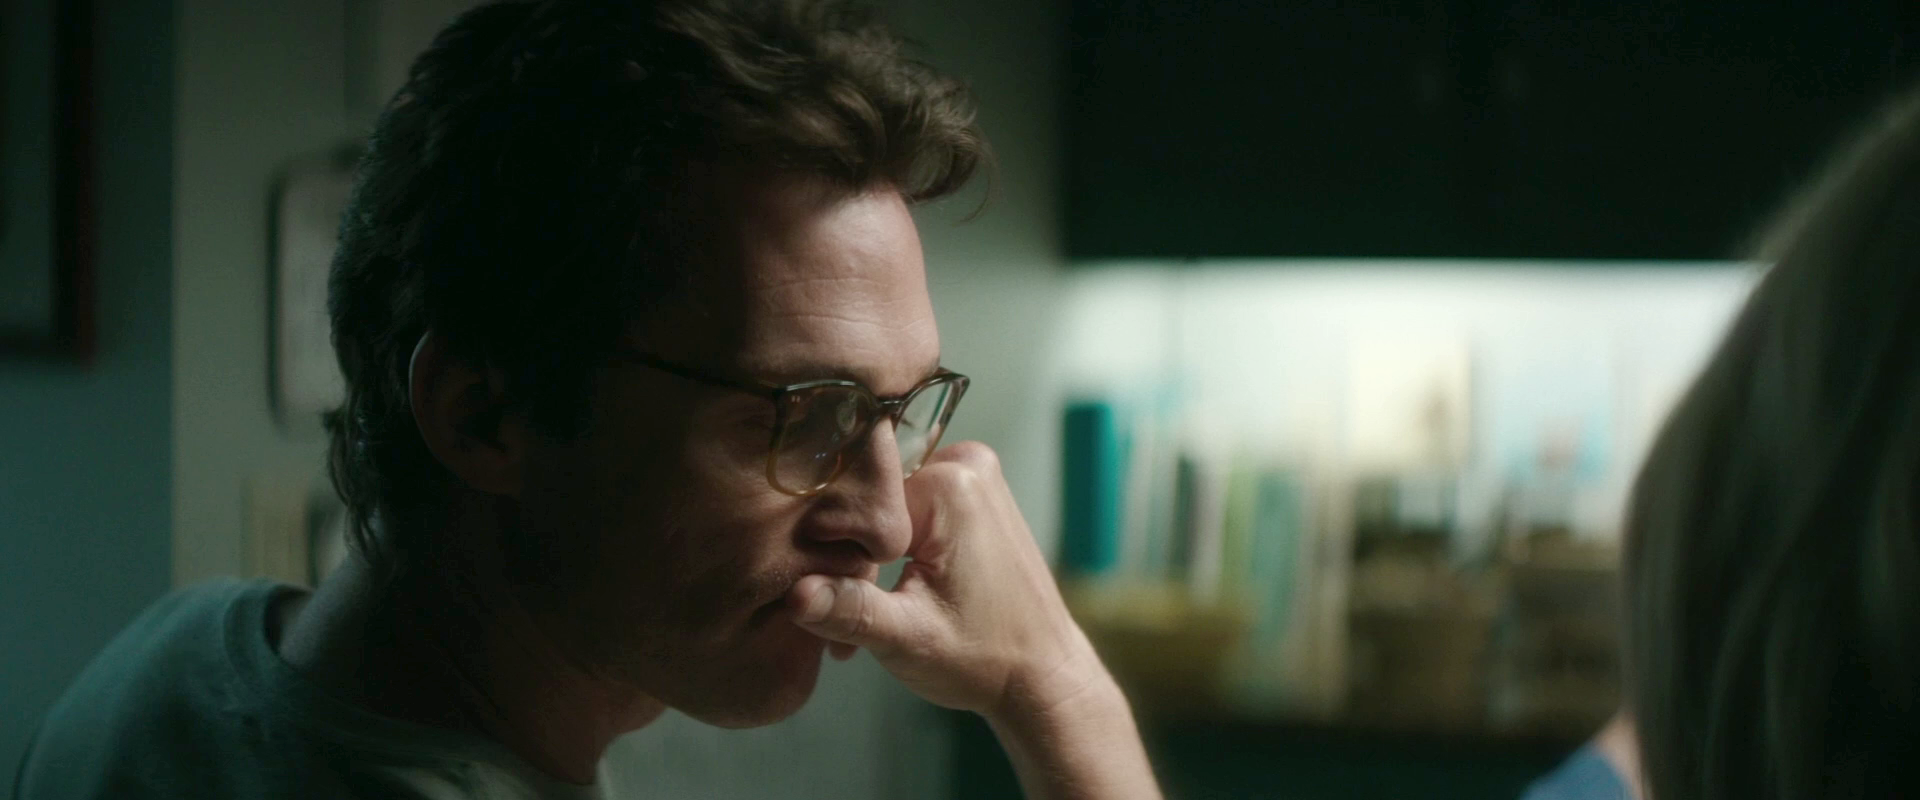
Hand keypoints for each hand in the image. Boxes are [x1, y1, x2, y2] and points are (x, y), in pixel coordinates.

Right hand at [787, 441, 1108, 720]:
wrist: (1041, 674)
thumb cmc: (984, 659)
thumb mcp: (907, 639)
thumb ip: (849, 609)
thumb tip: (793, 594)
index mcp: (950, 483)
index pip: (856, 498)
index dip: (837, 550)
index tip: (840, 594)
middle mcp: (966, 463)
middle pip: (871, 498)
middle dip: (854, 553)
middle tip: (854, 609)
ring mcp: (974, 474)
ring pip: (886, 504)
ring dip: (871, 551)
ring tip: (878, 604)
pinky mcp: (975, 494)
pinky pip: (911, 506)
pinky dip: (896, 545)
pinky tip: (895, 587)